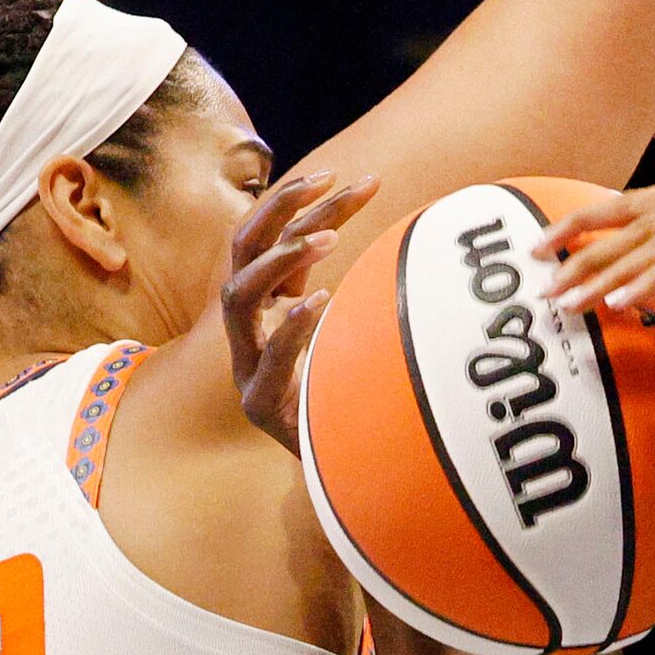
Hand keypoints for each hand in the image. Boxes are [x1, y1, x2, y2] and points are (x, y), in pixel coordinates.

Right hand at [224, 172, 378, 452]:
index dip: (302, 202)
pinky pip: (268, 360)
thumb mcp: (364, 333)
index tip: (356, 177)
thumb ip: (370, 293)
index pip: (270, 238)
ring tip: (328, 238)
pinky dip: (292, 328)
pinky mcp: (263, 406)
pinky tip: (322, 305)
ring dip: (281, 261)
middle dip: (280, 209)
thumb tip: (416, 242)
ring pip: (238, 298)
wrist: (350, 478)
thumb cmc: (362, 399)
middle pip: (244, 252)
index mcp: (270, 308)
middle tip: (328, 180)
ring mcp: (250, 369)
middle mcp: (251, 333)